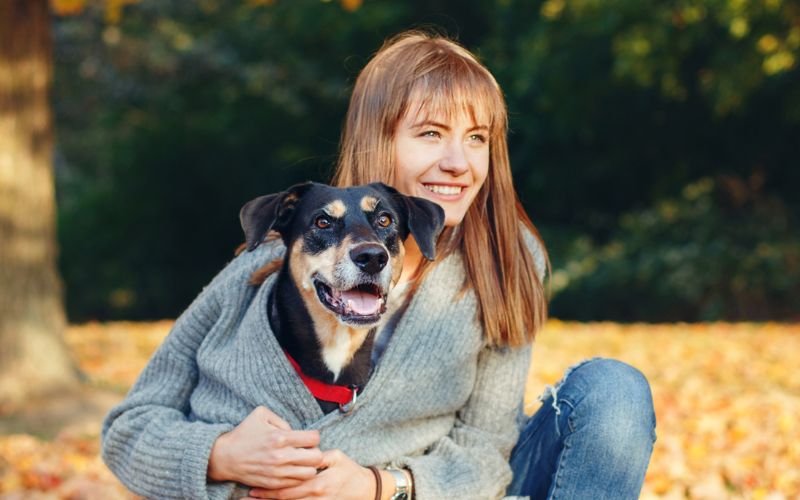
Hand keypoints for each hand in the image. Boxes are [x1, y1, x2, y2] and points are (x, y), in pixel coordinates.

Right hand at [207, 406, 323, 489]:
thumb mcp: (260, 414)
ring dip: (308, 467)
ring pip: (310, 473)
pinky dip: (298, 477)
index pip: (314, 438)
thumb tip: (294, 431)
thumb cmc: (244, 433)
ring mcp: (278, 473)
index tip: (307, 438)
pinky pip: (296, 483)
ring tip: (301, 462)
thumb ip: (281, 419)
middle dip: (315, 452)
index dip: (313, 437)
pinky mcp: (273, 484)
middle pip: (316, 458)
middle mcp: (281, 457)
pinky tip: (291, 470)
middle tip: (307, 451)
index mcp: (280, 438)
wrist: (224, 457)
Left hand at [245, 449, 374, 499]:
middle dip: (265, 498)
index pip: (288, 487)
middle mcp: (315, 497)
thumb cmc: (351, 472)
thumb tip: (303, 451)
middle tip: (247, 497)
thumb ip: (319, 456)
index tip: (253, 486)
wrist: (365, 490)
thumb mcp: (337, 457)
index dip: (269, 488)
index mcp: (318, 483)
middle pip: (285, 499)